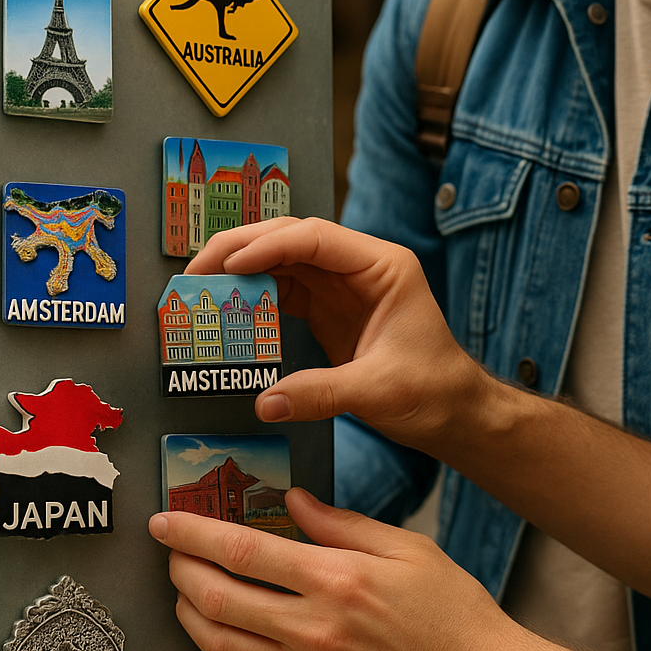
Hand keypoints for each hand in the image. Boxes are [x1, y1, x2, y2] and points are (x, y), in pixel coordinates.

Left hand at [148, 487, 520, 650]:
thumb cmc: (454, 614)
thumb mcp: (406, 549)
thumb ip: (342, 523)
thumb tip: (294, 500)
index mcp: (336, 580)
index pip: (240, 550)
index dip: (192, 534)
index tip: (167, 523)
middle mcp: (314, 630)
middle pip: (216, 597)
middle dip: (179, 570)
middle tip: (172, 553)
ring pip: (219, 646)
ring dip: (189, 614)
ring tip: (186, 592)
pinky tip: (214, 641)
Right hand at [184, 217, 485, 454]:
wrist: (454, 413)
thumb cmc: (433, 391)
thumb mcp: (378, 391)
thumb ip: (321, 394)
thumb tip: (266, 404)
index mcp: (382, 267)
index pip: (315, 238)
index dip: (267, 246)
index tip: (228, 266)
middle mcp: (359, 268)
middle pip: (291, 240)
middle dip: (241, 249)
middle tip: (197, 270)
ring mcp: (342, 288)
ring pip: (282, 262)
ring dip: (241, 270)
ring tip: (201, 286)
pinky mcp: (329, 311)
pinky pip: (284, 292)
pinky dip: (254, 297)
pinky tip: (228, 308)